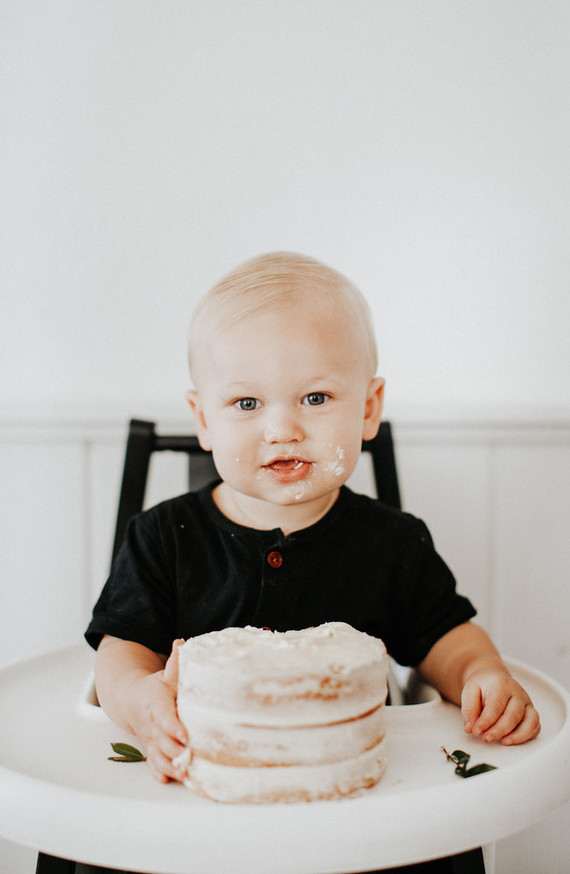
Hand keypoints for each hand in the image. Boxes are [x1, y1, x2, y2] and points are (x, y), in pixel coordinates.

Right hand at [124, 639, 187, 782]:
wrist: (132, 700)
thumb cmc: (155, 688)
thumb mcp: (165, 674)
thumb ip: (175, 663)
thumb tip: (181, 643)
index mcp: (155, 702)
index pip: (164, 715)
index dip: (173, 726)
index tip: (184, 734)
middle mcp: (151, 723)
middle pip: (162, 740)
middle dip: (175, 751)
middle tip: (190, 758)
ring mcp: (150, 739)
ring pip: (158, 756)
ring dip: (170, 766)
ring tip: (185, 773)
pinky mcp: (150, 750)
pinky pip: (153, 764)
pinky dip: (161, 773)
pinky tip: (171, 780)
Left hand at [461, 664, 540, 744]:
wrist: (493, 678)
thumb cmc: (482, 686)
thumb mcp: (470, 691)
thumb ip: (469, 710)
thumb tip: (470, 728)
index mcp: (501, 684)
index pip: (496, 705)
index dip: (486, 721)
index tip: (476, 731)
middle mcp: (517, 693)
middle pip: (514, 714)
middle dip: (500, 730)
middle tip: (486, 739)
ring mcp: (526, 703)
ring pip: (531, 721)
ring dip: (518, 735)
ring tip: (503, 742)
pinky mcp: (531, 713)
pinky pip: (535, 726)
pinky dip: (527, 736)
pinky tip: (513, 740)